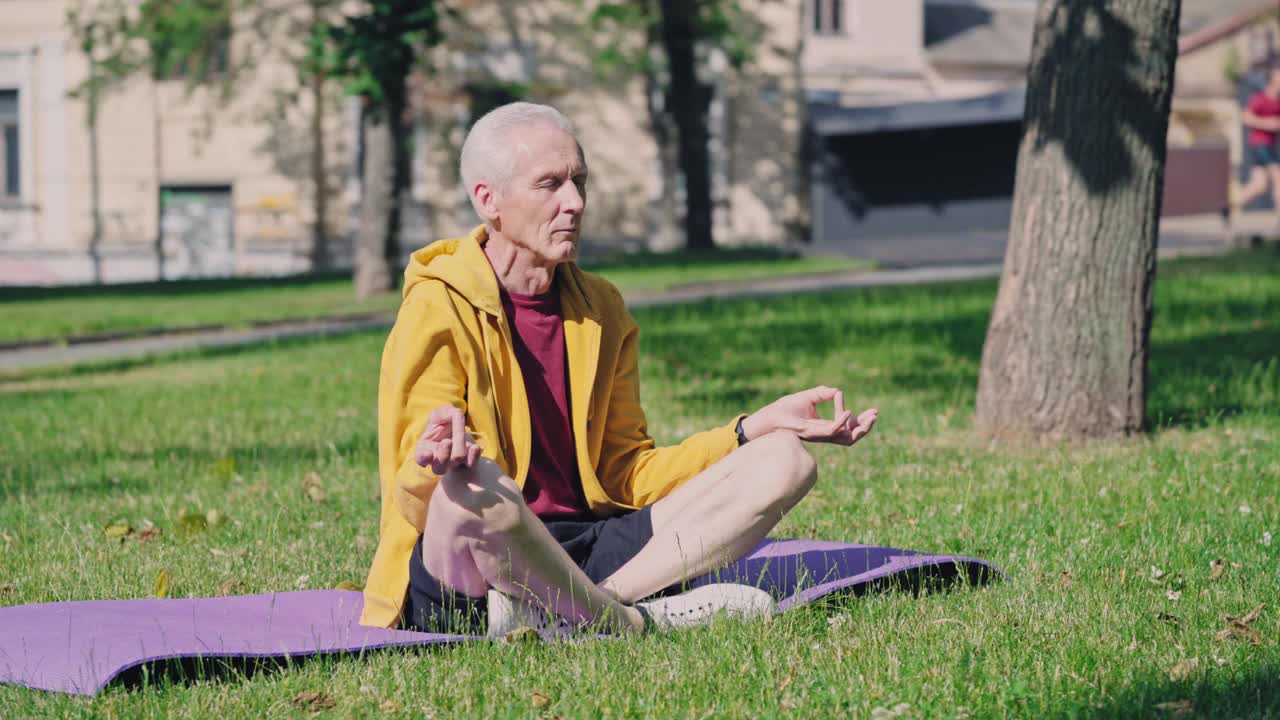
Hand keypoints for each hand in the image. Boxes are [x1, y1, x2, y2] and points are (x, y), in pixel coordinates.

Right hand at [413, 405, 482, 474]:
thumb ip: (444, 412)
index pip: (421, 458)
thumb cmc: (443, 422)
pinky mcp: (467, 461)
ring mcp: (453, 463)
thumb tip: (456, 414)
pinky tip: (475, 447)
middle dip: (443, 454)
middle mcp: (438, 462)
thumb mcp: (439, 414)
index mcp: (424, 450)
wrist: (457, 427)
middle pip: (439, 466)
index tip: (428, 454)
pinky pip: (471, 464)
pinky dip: (473, 456)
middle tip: (447, 441)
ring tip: (463, 431)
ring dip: (459, 445)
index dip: (424, 458)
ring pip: (456, 460)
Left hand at [741, 386, 877, 445]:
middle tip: (876, 415)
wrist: (769, 417)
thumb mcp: (807, 397)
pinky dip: (842, 422)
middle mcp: (824, 435)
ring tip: (870, 417)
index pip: (848, 429)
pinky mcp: (812, 433)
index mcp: (824, 428)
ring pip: (846, 439)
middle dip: (866, 427)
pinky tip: (848, 412)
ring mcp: (819, 436)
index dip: (860, 421)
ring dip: (860, 428)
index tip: (866, 408)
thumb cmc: (784, 410)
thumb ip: (822, 393)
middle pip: (851, 437)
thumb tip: (837, 391)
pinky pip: (832, 431)